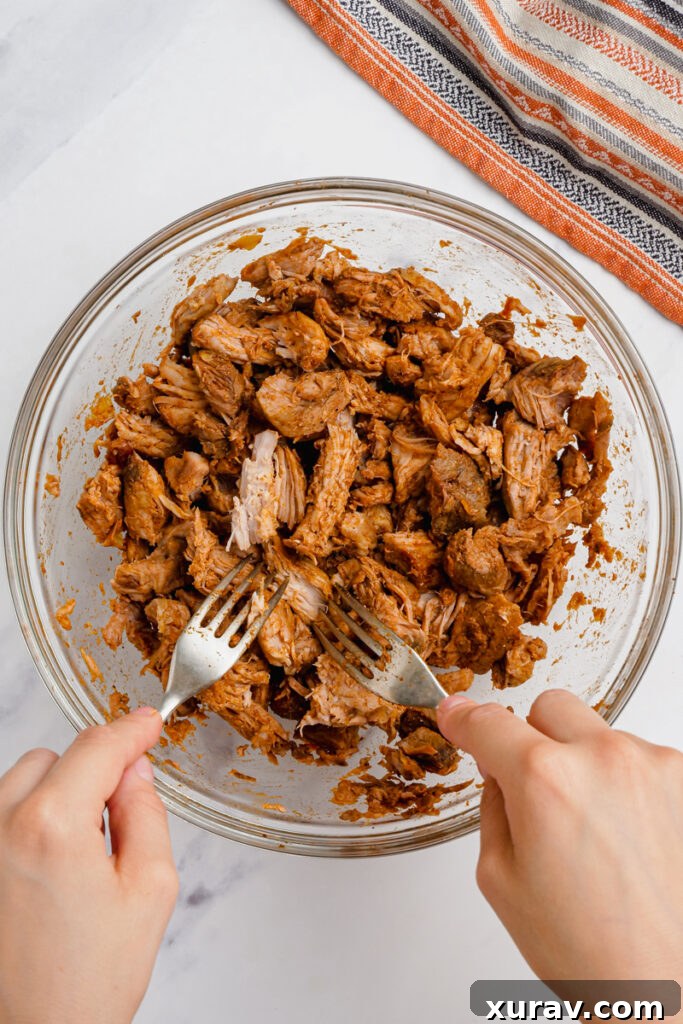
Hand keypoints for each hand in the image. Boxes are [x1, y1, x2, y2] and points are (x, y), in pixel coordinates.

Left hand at [0, 708, 177, 1023]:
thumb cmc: (87, 983)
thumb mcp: (150, 890)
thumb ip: (147, 814)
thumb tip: (135, 773)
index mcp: (53, 825)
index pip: (99, 746)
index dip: (132, 730)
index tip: (149, 723)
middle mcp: (1, 826)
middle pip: (56, 756)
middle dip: (93, 771)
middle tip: (121, 811)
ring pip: (22, 781)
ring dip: (57, 793)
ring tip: (81, 854)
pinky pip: (1, 814)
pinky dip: (28, 819)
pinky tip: (49, 868)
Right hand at [437, 690, 682, 982]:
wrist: (671, 989)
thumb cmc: (592, 953)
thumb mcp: (501, 880)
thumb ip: (493, 804)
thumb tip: (495, 764)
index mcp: (544, 780)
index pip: (489, 722)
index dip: (464, 719)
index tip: (458, 717)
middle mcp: (604, 758)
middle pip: (551, 707)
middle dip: (533, 739)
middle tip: (538, 791)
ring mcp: (655, 766)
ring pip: (601, 737)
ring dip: (589, 768)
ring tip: (599, 837)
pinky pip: (643, 763)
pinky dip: (629, 789)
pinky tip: (631, 841)